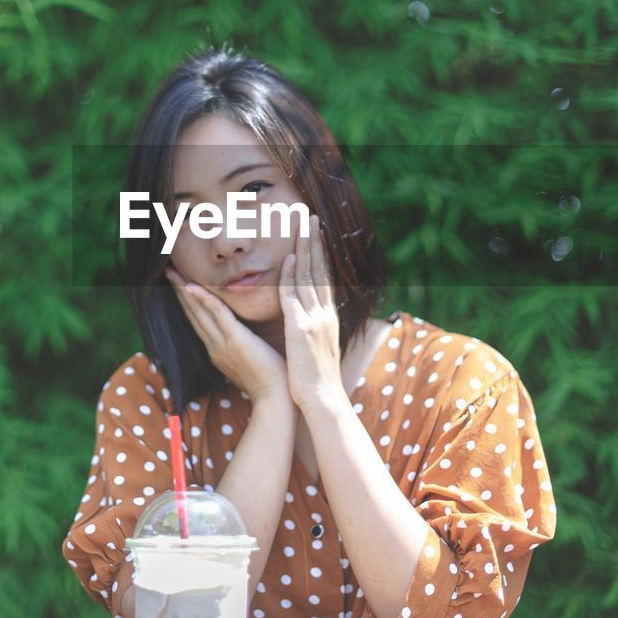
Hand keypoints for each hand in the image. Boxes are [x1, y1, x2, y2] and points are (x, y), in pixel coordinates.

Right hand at [164, 266, 290, 405]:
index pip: (198, 321)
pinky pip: (216, 313)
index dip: (187, 302)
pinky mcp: (236, 339)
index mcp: (217, 351)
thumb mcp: (250, 360)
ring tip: (172, 272)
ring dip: (184, 289)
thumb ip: (242, 345)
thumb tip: (246, 336)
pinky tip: (191, 285)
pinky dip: (202, 298)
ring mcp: (222, 343)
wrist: (276, 397)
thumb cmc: (270, 380)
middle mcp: (214, 346)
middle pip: (192, 313)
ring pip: (198, 311)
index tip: (179, 284)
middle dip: (179, 291)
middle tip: (168, 271)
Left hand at [279, 213, 345, 410]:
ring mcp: (315, 319)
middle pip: (320, 270)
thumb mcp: (318, 347)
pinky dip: (292, 276)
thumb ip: (313, 328)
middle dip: (316, 242)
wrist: (322, 400)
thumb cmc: (317, 378)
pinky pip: (295, 297)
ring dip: (306, 249)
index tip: (317, 234)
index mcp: (328, 317)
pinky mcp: (302, 328)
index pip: (324, 278)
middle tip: (312, 217)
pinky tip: (289, 259)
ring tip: (303, 226)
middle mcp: (325, 313)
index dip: (321, 255)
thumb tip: (308, 318)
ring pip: (310, 277)